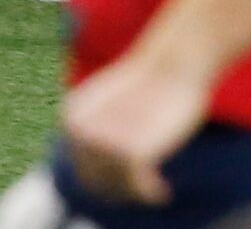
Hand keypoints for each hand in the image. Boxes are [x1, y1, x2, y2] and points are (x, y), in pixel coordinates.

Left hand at [61, 45, 213, 207]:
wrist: (177, 58)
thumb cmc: (154, 78)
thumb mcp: (112, 102)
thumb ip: (100, 128)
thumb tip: (100, 164)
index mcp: (73, 117)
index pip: (82, 164)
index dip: (104, 176)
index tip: (125, 180)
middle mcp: (81, 132)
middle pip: (94, 180)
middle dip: (117, 187)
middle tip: (141, 185)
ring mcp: (103, 143)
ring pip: (115, 185)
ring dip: (134, 191)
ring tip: (153, 188)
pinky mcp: (131, 152)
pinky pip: (136, 186)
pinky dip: (149, 193)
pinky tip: (161, 192)